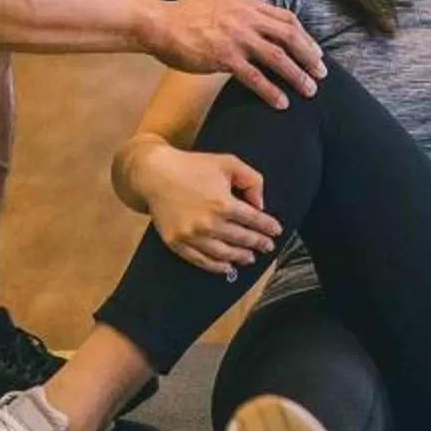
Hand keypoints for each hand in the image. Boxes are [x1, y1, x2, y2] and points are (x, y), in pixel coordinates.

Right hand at [134, 146, 283, 277]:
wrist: (155, 174)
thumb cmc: (192, 166)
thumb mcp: (228, 163)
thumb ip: (251, 181)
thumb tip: (260, 205)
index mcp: (223, 204)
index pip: (254, 220)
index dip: (268, 227)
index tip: (276, 231)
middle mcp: (208, 224)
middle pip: (241, 239)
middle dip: (258, 243)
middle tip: (268, 247)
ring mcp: (191, 236)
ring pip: (223, 254)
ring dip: (240, 257)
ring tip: (250, 257)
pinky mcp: (177, 243)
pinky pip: (201, 260)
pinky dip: (217, 267)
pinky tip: (227, 267)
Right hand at [144, 0, 323, 106]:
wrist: (158, 23)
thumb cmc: (185, 14)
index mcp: (248, 3)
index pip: (286, 19)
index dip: (305, 37)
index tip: (315, 53)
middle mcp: (247, 18)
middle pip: (290, 37)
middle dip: (310, 56)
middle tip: (321, 74)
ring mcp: (237, 37)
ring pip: (278, 58)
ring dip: (297, 76)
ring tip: (310, 92)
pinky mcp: (224, 57)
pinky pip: (255, 77)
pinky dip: (271, 91)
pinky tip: (282, 103)